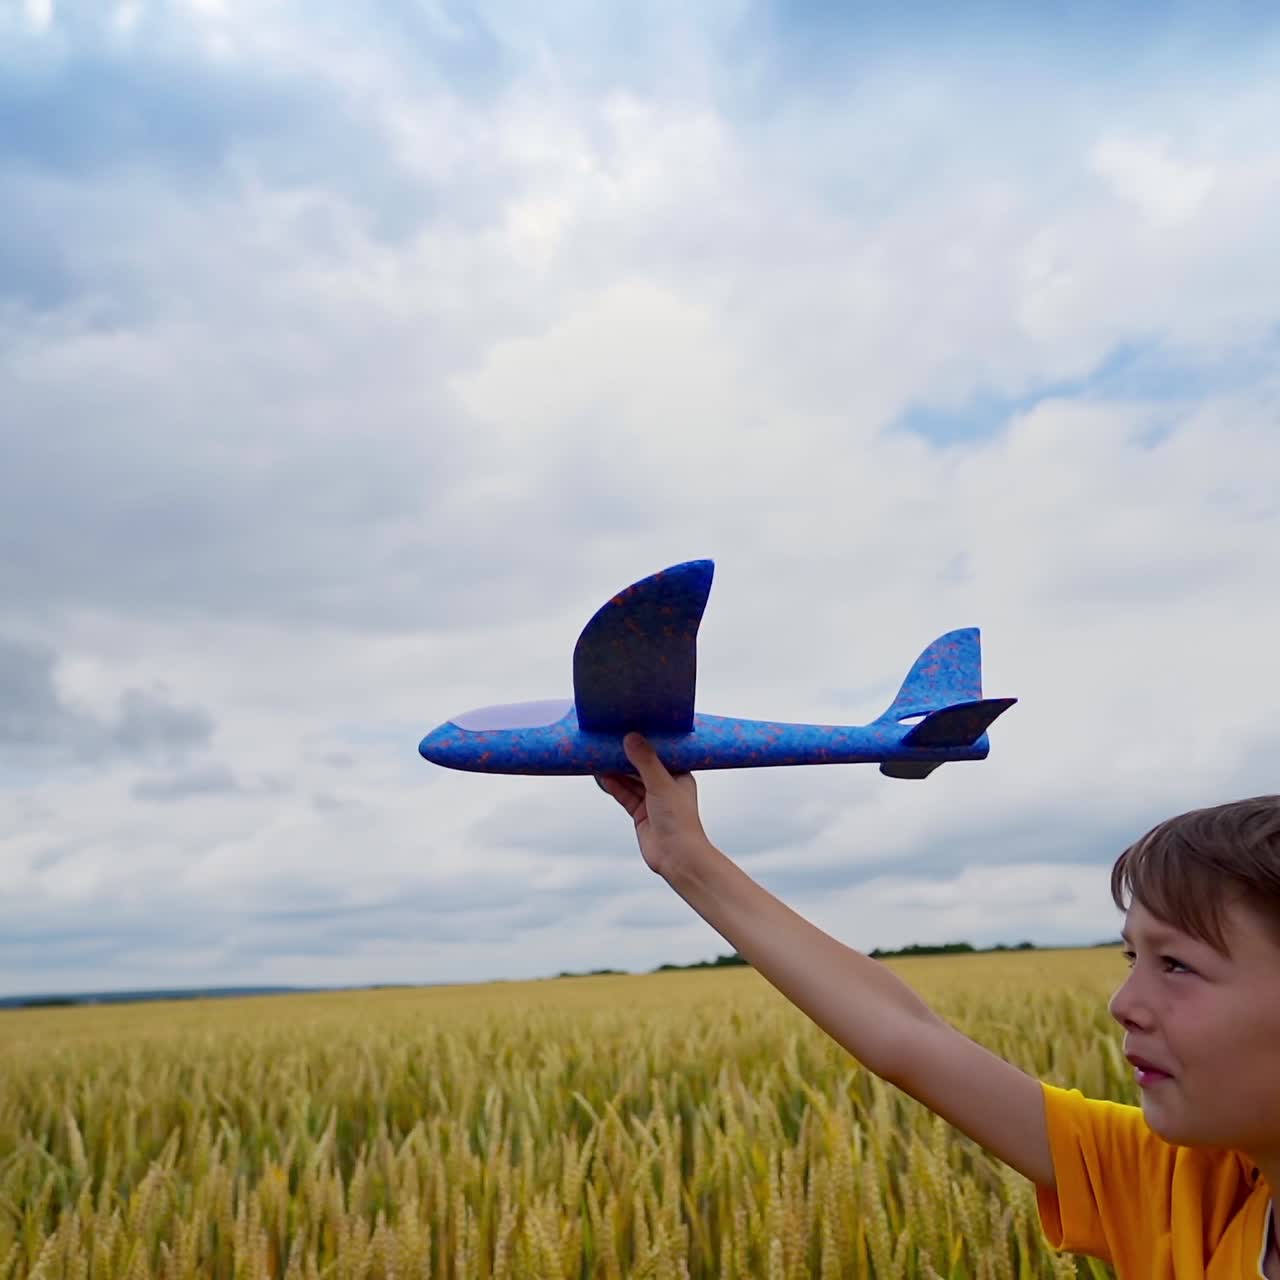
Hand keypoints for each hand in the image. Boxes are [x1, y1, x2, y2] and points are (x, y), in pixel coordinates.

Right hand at [596, 733, 711, 876]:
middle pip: (642, 766)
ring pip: (631, 780)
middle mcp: (666, 786)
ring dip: (616, 770)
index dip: (645, 742)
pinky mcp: (640, 813)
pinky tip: (602, 776)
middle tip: (609, 740)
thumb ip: (645, 761)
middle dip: (626, 755)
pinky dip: (614, 786)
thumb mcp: (661, 784)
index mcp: (679, 775)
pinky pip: (624, 795)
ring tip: (599, 755)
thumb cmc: (679, 820)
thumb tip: (631, 737)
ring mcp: (652, 800)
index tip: (630, 727)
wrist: (677, 857)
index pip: (660, 753)